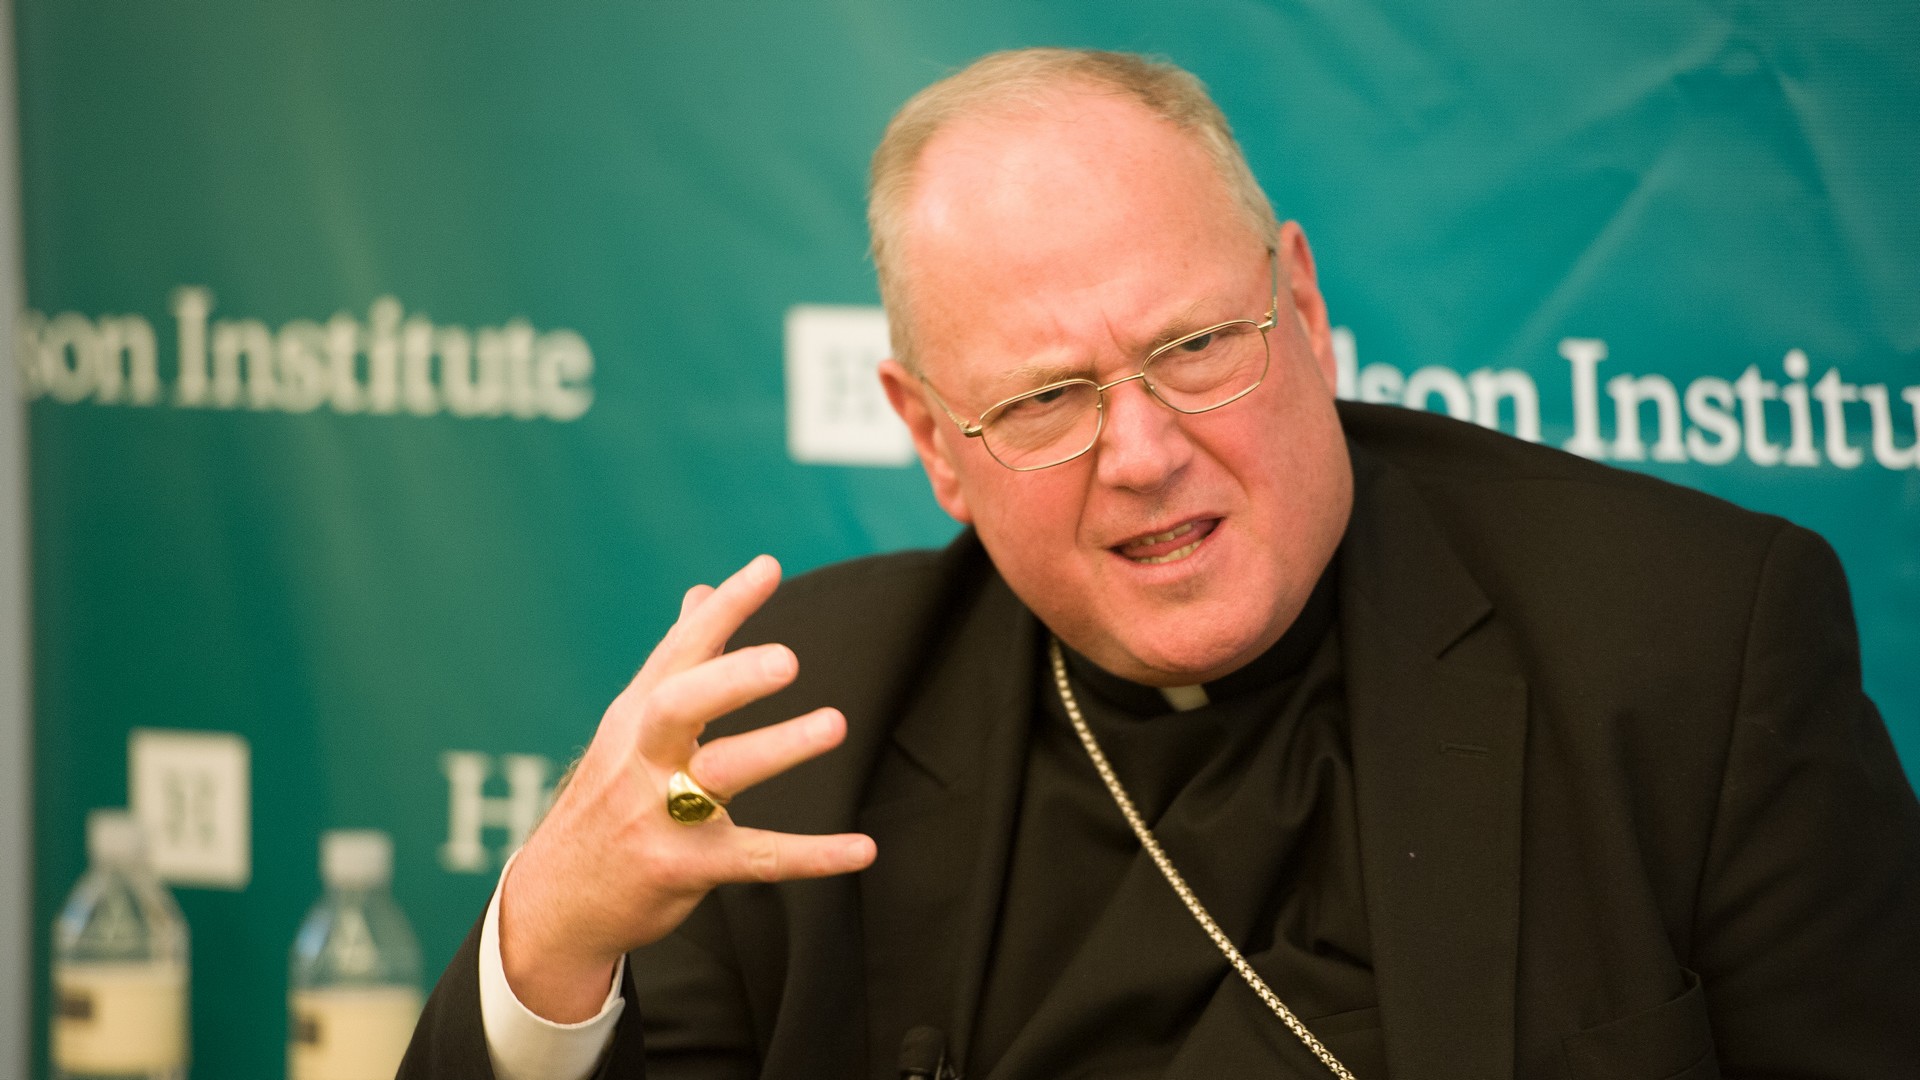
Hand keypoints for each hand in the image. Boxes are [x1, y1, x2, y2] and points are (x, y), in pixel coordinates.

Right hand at [498, 555, 876, 1021]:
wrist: (554, 904)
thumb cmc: (607, 801)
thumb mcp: (630, 727)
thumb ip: (676, 660)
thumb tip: (701, 591)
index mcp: (636, 716)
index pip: (679, 651)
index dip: (723, 610)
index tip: (768, 568)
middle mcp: (641, 758)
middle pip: (679, 706)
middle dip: (730, 679)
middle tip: (787, 659)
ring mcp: (658, 816)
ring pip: (719, 775)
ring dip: (777, 748)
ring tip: (834, 724)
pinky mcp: (682, 869)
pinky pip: (755, 858)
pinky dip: (812, 855)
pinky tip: (862, 848)